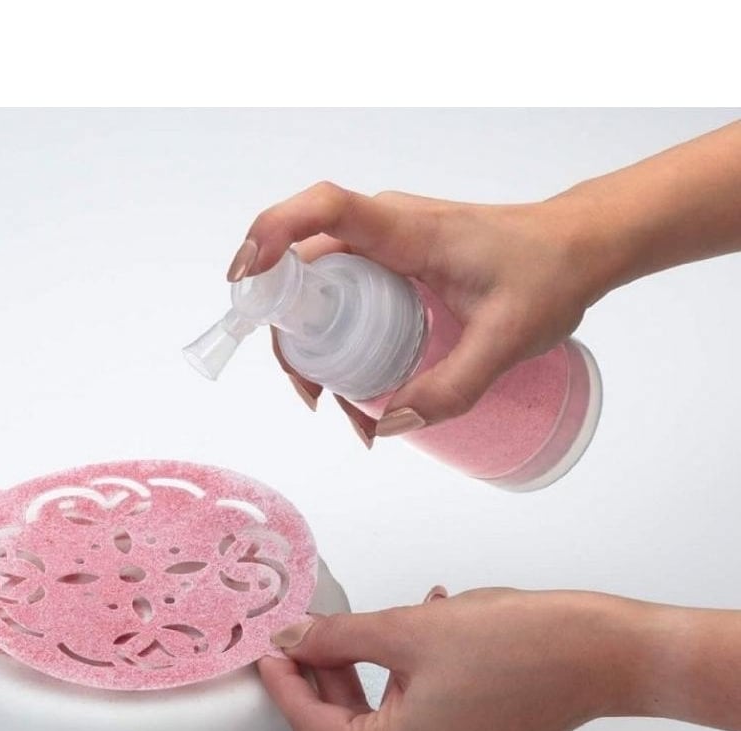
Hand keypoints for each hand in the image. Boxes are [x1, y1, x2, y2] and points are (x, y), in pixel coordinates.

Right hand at [228, 182, 604, 436]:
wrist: (579, 246)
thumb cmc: (548, 274)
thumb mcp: (507, 339)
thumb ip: (453, 388)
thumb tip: (390, 425)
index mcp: (406, 230)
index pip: (323, 211)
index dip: (271, 237)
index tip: (244, 283)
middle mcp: (383, 229)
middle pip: (303, 266)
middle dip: (290, 333)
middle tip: (315, 399)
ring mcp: (384, 247)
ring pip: (319, 289)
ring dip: (313, 347)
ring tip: (343, 410)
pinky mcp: (391, 265)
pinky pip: (342, 297)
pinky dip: (336, 341)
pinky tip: (357, 390)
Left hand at [258, 586, 651, 730]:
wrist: (596, 653)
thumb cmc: (516, 644)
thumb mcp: (405, 630)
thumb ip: (336, 637)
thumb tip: (292, 638)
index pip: (314, 724)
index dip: (286, 682)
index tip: (269, 651)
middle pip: (346, 726)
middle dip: (328, 672)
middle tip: (312, 630)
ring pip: (380, 722)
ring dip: (369, 672)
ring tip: (373, 625)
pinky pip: (415, 725)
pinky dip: (404, 684)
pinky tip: (415, 637)